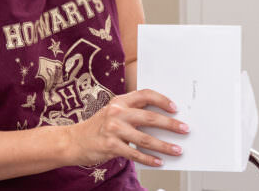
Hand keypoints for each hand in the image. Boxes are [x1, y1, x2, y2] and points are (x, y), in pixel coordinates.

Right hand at [66, 89, 187, 167]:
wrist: (74, 141)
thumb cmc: (98, 127)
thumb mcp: (113, 113)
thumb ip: (132, 112)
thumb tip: (161, 121)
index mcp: (119, 101)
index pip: (145, 94)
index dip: (162, 100)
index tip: (175, 108)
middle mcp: (117, 112)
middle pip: (149, 117)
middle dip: (170, 124)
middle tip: (184, 129)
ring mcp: (113, 129)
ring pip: (145, 138)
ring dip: (164, 146)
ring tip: (177, 150)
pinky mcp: (111, 146)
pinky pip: (135, 154)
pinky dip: (149, 159)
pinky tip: (159, 162)